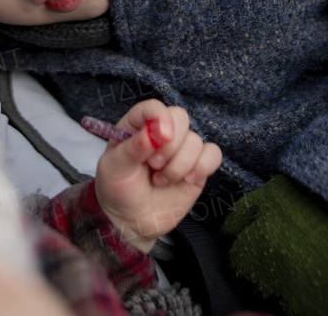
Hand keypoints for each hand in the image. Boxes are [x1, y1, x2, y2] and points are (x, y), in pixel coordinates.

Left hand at [93, 99, 221, 253]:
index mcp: (136, 125)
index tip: (160, 138)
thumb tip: (152, 133)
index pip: (153, 107)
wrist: (131, 221)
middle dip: (170, 146)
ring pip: (196, 141)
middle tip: (153, 166)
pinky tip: (186, 180)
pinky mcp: (197, 166)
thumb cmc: (118, 190)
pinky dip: (203, 167)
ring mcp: (181, 149)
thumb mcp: (114, 169)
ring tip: (161, 180)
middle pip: (181, 118)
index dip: (160, 118)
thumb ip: (132, 149)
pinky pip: (213, 154)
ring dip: (179, 165)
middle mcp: (161, 132)